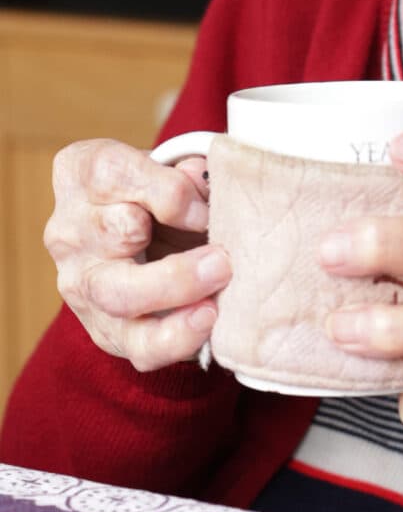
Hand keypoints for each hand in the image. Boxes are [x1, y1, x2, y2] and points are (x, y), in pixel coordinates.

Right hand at [46, 139, 231, 370]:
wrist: (152, 237)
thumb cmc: (163, 192)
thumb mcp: (173, 166)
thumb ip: (189, 171)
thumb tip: (207, 187)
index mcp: (81, 173)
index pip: (111, 172)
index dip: (168, 189)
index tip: (205, 205)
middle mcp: (70, 228)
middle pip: (114, 233)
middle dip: (173, 247)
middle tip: (222, 260)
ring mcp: (81, 283)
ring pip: (119, 295)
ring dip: (176, 293)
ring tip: (214, 299)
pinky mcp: (104, 329)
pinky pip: (137, 345)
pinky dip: (175, 338)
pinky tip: (205, 323)